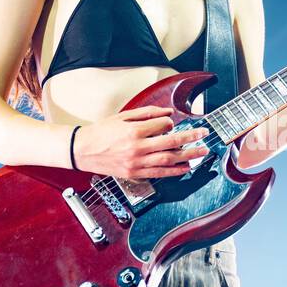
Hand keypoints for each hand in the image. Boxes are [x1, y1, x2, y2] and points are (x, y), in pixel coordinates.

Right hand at [73, 106, 209, 178]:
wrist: (81, 150)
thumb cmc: (101, 132)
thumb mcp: (122, 116)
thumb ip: (147, 113)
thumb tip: (168, 113)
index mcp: (134, 131)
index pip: (162, 125)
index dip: (169, 123)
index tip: (170, 123)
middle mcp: (137, 148)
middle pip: (171, 143)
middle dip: (191, 138)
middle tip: (205, 135)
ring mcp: (137, 163)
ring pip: (169, 160)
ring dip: (188, 156)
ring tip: (202, 152)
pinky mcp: (134, 173)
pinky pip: (159, 173)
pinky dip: (175, 171)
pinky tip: (186, 167)